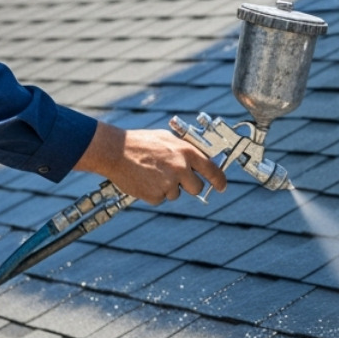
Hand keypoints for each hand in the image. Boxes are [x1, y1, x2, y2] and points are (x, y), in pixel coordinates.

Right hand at [73, 122, 226, 205]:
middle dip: (190, 186)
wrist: (115, 152)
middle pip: (197, 188)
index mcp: (186, 152)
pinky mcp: (155, 196)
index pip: (212, 170)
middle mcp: (180, 169)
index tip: (222, 186)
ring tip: (152, 173)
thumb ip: (184, 150)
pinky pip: (160, 199)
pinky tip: (144, 179)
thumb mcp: (167, 138)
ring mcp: (168, 184)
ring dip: (167, 187)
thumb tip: (200, 158)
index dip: (220, 180)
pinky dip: (153, 192)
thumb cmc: (141, 142)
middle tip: (176, 179)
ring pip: (176, 194)